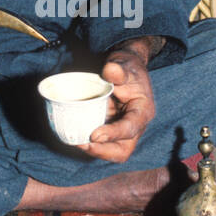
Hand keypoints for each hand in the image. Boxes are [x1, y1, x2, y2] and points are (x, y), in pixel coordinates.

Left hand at [77, 44, 155, 162]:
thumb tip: (110, 70)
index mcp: (142, 111)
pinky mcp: (109, 129)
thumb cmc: (127, 67)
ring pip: (111, 151)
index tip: (94, 135)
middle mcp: (134, 125)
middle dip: (103, 151)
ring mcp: (121, 130)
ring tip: (75, 141)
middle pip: (123, 150)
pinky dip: (88, 142)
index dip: (113, 134)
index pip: (131, 128)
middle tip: (82, 144)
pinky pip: (101, 142)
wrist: (124, 69)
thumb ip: (119, 69)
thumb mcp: (125, 64)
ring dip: (94, 150)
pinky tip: (72, 135)